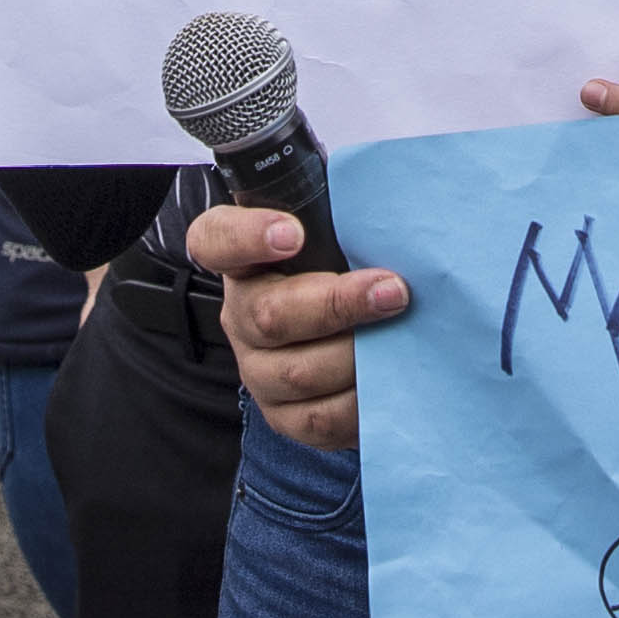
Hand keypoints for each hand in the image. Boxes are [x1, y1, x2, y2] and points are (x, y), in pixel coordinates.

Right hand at [186, 199, 398, 451]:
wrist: (357, 334)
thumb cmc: (350, 266)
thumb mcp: (339, 229)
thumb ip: (348, 212)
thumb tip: (403, 199)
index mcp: (243, 258)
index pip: (216, 239)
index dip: (247, 236)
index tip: (291, 232)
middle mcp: (242, 313)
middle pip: (270, 315)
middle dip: (338, 303)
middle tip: (394, 291)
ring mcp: (259, 369)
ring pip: (298, 371)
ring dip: (357, 355)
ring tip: (402, 337)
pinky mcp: (286, 415)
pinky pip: (320, 418)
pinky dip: (361, 401)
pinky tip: (392, 379)